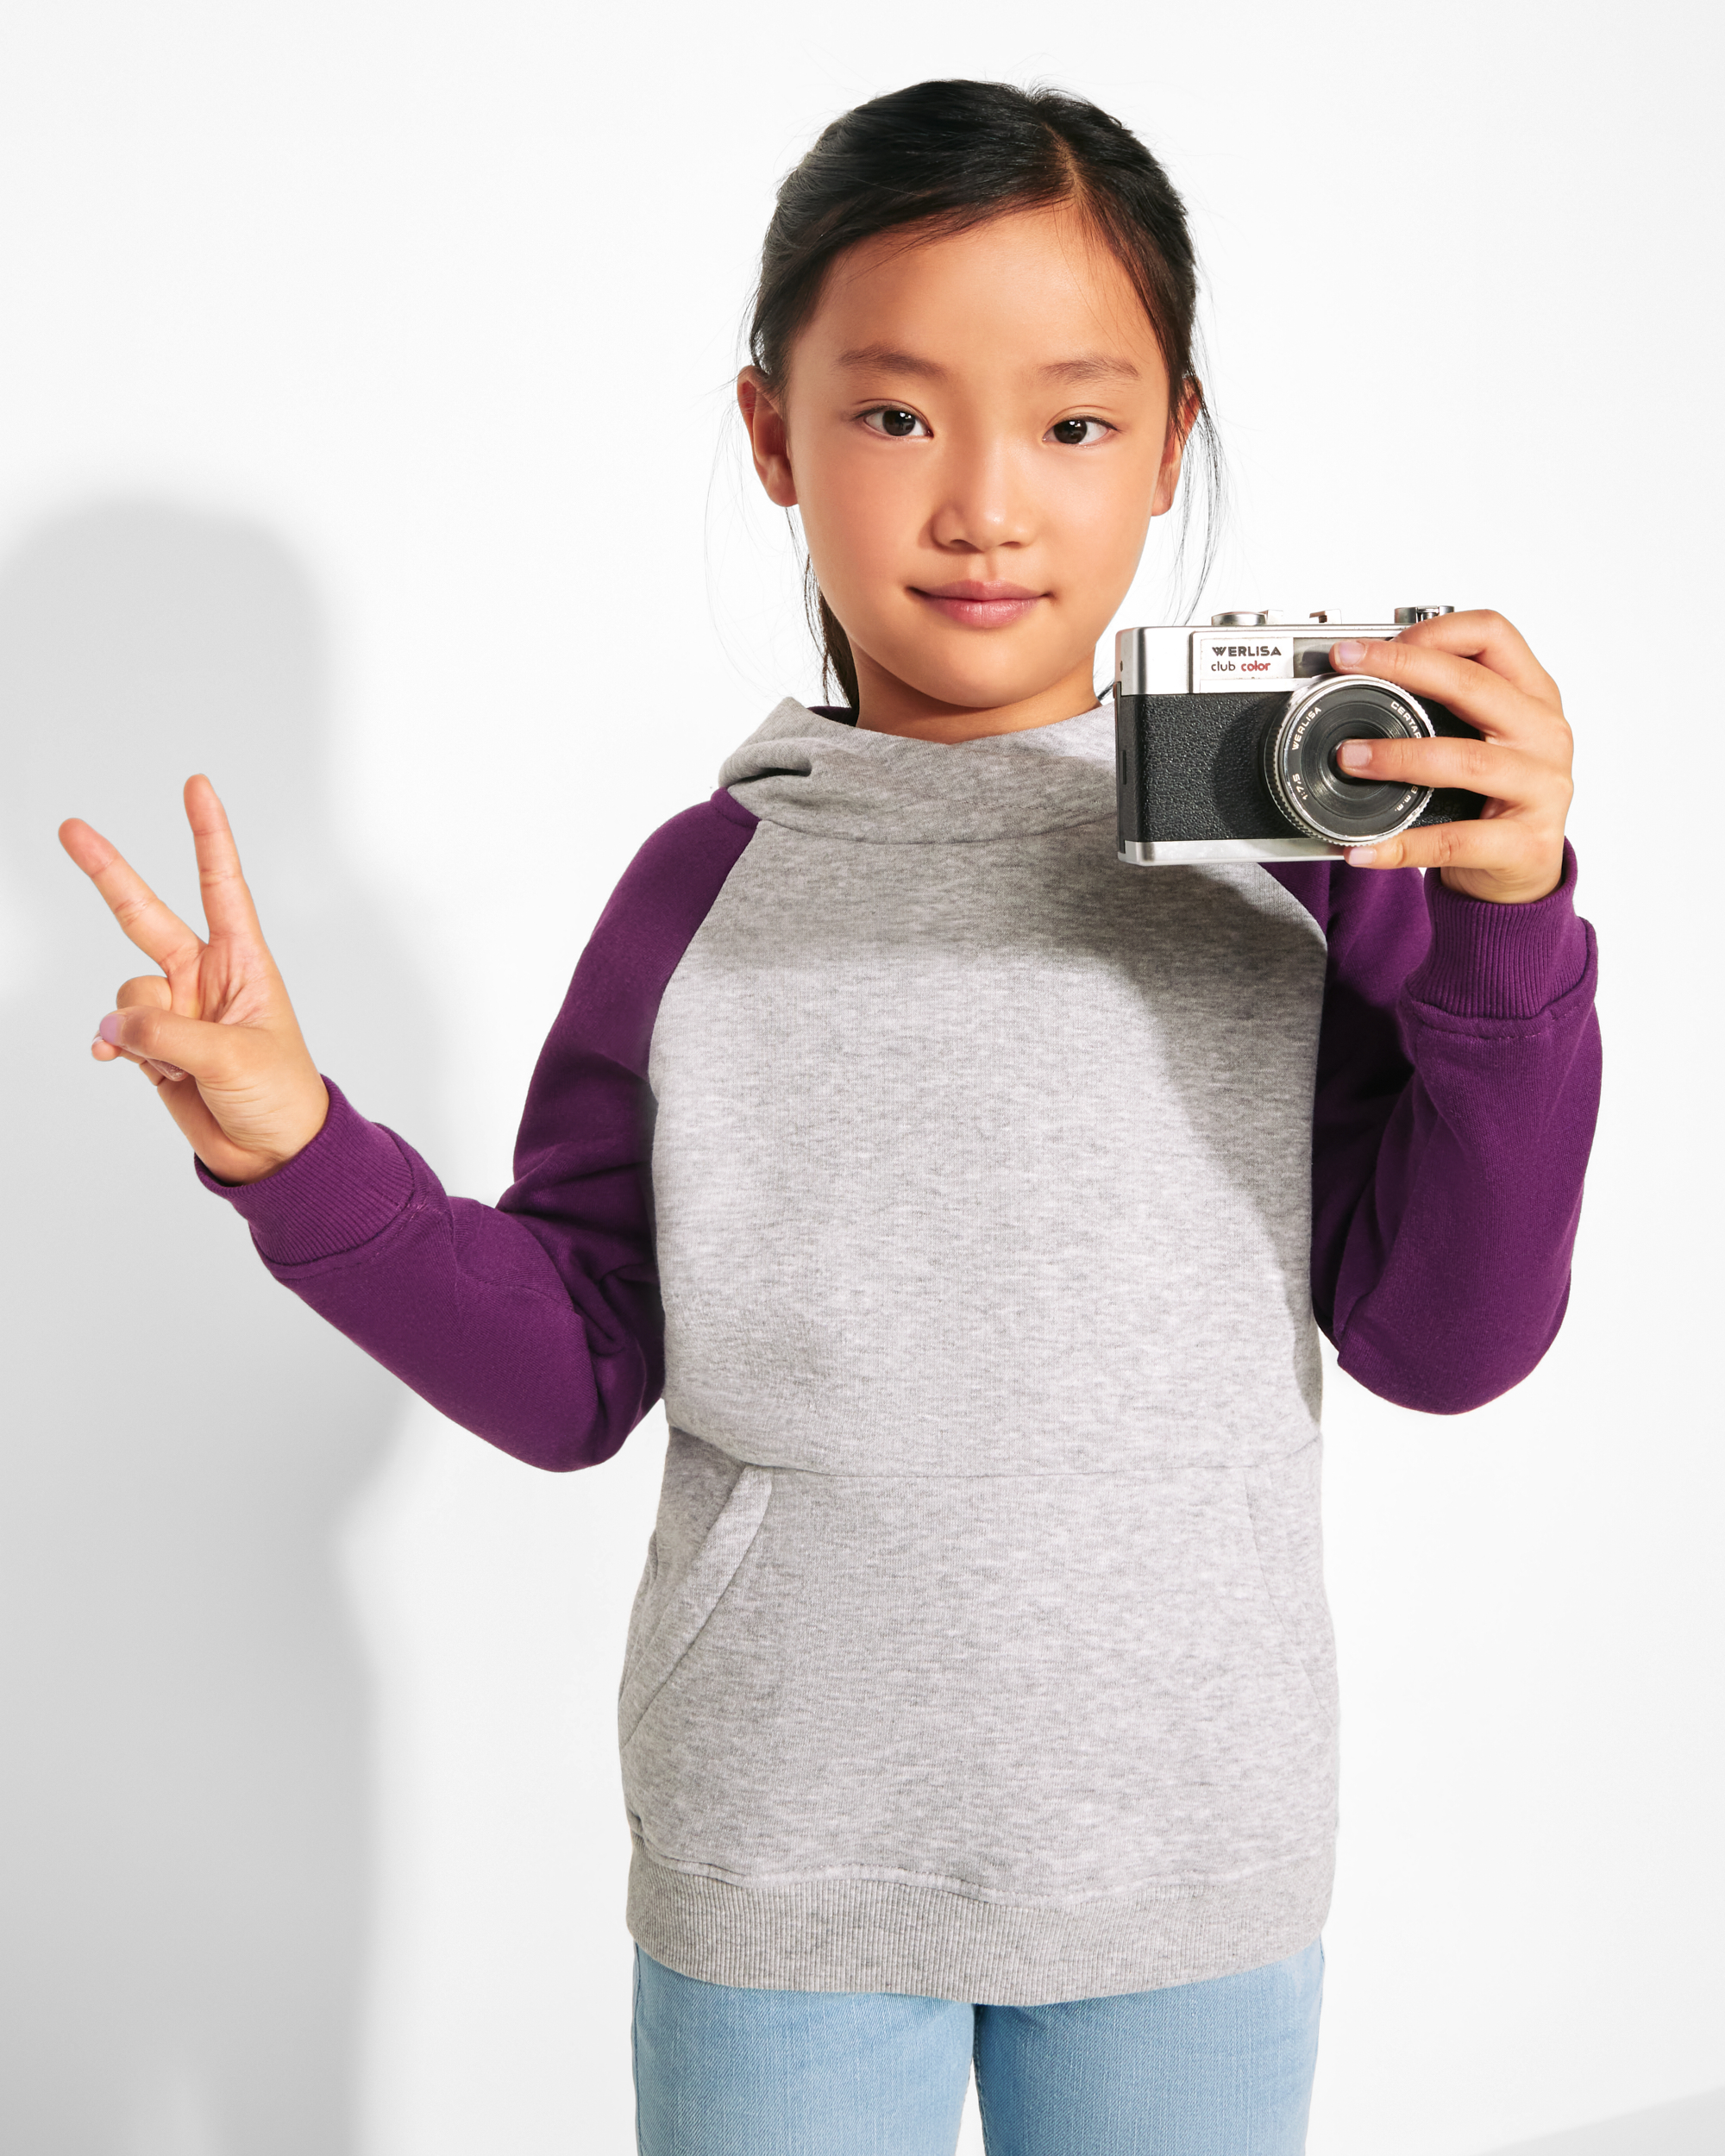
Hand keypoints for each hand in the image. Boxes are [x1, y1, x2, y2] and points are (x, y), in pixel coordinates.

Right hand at [59, 776, 328, 1183]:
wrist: (271, 1151)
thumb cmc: (280, 1094)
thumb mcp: (235, 1058)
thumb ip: (169, 1035)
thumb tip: (113, 1024)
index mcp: (243, 962)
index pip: (221, 885)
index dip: (207, 835)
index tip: (196, 786)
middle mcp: (204, 976)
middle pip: (144, 914)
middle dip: (107, 872)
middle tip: (70, 828)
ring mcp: (175, 1009)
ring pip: (125, 993)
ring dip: (138, 1028)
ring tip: (178, 1063)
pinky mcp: (153, 1044)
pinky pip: (114, 1028)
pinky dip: (113, 1044)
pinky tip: (117, 1059)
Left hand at [1326, 610, 1572, 903]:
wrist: (1525, 872)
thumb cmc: (1494, 797)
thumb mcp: (1483, 738)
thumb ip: (1444, 707)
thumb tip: (1361, 681)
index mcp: (1533, 697)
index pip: (1493, 635)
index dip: (1435, 630)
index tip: (1379, 643)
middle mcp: (1545, 733)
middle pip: (1473, 684)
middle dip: (1401, 669)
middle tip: (1347, 669)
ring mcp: (1542, 787)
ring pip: (1465, 759)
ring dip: (1398, 756)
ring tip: (1350, 759)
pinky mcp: (1526, 843)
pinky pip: (1455, 839)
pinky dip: (1403, 844)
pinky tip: (1366, 847)